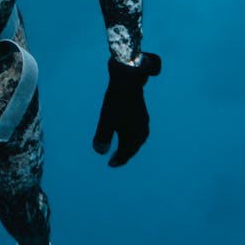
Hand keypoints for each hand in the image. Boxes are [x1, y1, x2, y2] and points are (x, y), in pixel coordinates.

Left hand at [93, 52, 160, 167]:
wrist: (128, 80)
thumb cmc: (116, 102)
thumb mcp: (106, 120)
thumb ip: (103, 137)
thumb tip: (100, 152)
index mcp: (134, 135)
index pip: (126, 153)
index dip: (118, 160)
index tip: (110, 164)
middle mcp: (142, 131)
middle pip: (133, 148)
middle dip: (124, 154)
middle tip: (115, 160)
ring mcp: (144, 122)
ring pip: (137, 140)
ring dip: (129, 146)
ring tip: (122, 149)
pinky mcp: (142, 114)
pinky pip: (138, 131)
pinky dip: (132, 136)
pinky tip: (127, 133)